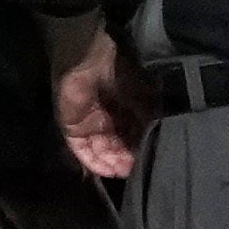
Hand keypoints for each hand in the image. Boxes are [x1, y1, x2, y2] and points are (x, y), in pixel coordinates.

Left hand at [54, 26, 149, 178]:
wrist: (91, 56)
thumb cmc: (122, 72)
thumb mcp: (144, 99)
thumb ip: (148, 122)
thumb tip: (156, 146)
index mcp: (126, 109)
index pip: (134, 137)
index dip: (141, 151)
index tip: (150, 163)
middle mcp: (108, 118)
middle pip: (118, 147)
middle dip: (127, 160)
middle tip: (137, 172)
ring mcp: (89, 124)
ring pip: (101, 151)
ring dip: (112, 163)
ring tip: (124, 172)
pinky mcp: (72, 127)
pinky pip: (82, 150)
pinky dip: (94, 162)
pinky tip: (108, 170)